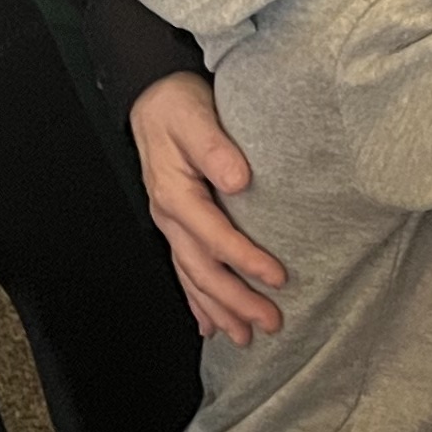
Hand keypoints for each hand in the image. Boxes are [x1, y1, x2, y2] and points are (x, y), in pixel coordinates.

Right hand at [130, 72, 285, 342]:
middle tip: (270, 324)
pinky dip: (197, 299)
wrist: (152, 94)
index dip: (246, 261)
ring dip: (219, 309)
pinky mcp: (177, 222)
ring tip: (245, 337)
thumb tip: (238, 180)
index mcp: (176, 195)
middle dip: (235, 302)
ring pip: (193, 277)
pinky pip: (185, 269)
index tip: (278, 279)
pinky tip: (209, 323)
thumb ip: (215, 148)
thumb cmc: (177, 104)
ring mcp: (170, 223)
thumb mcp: (195, 116)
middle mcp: (169, 216)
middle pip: (203, 270)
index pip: (215, 238)